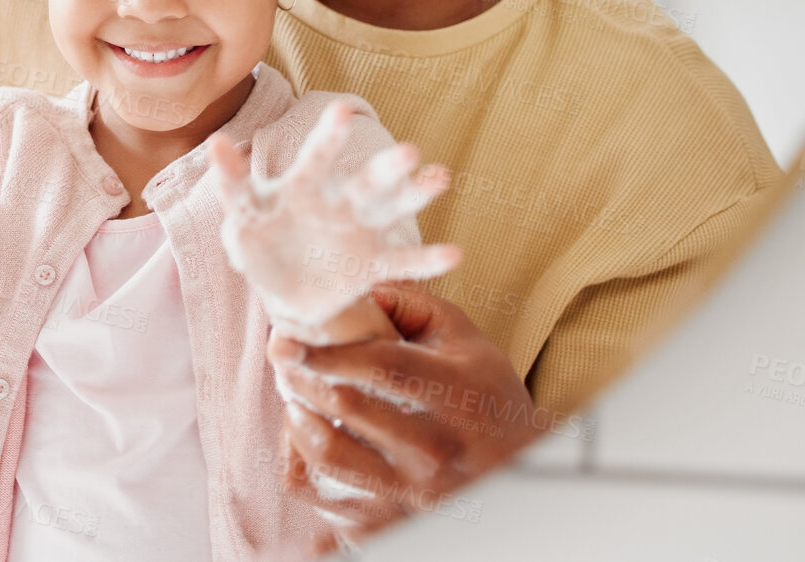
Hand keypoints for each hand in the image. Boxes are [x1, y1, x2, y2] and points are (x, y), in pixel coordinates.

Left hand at [210, 98, 460, 344]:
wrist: (281, 289)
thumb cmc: (256, 240)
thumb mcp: (239, 212)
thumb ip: (231, 179)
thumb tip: (215, 140)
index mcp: (304, 187)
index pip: (317, 159)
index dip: (328, 138)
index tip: (343, 110)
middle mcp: (338, 203)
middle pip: (365, 183)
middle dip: (386, 169)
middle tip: (410, 152)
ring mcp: (359, 233)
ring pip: (391, 211)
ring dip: (415, 196)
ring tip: (441, 177)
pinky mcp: (372, 266)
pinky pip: (402, 264)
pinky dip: (426, 261)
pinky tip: (454, 253)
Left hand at [269, 283, 549, 543]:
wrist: (522, 472)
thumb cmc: (487, 396)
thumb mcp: (466, 341)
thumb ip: (413, 306)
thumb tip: (357, 289)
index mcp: (456, 393)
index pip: (383, 367)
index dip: (329, 352)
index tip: (287, 339)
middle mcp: (435, 444)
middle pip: (348, 406)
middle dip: (302, 376)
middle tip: (282, 357)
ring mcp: (414, 486)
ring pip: (330, 454)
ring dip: (298, 419)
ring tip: (293, 396)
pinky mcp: (396, 514)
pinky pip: (330, 492)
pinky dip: (305, 461)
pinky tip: (306, 436)